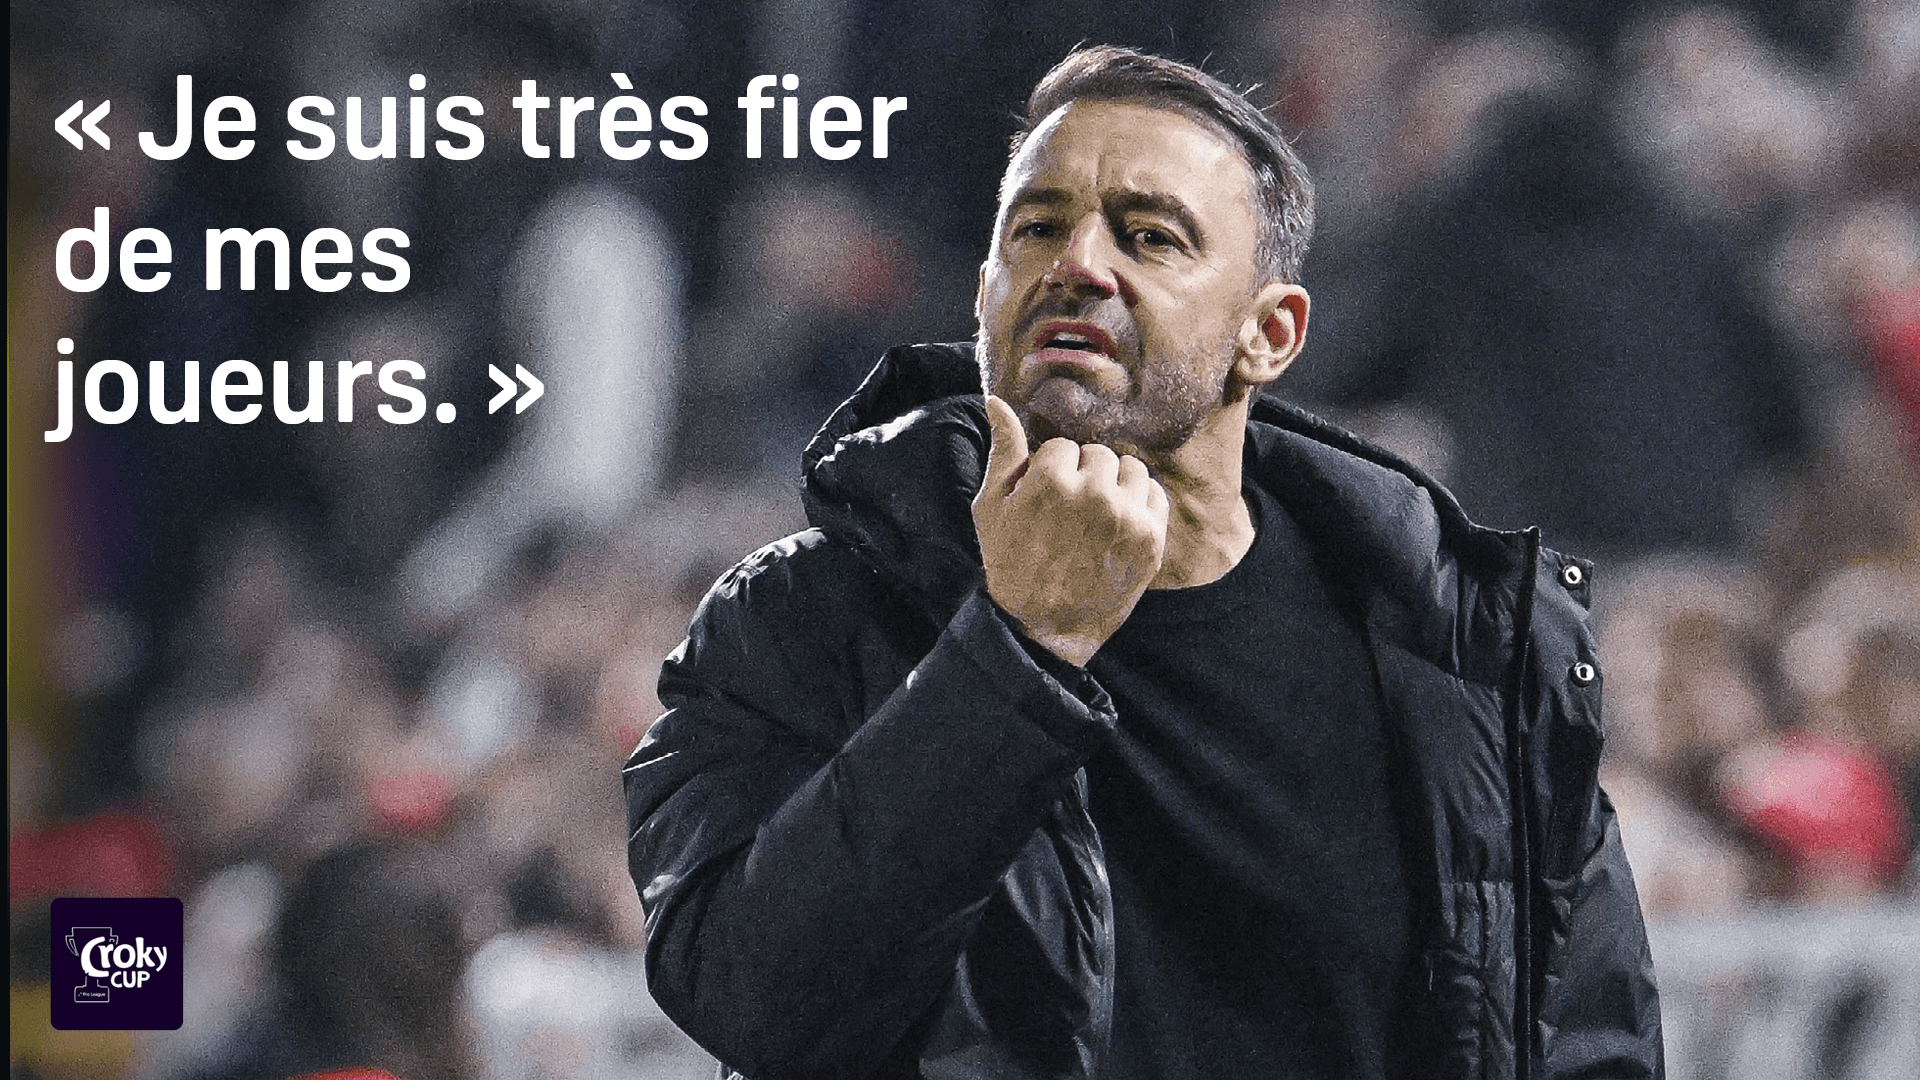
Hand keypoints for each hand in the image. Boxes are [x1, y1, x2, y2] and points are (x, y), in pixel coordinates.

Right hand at [971, 395, 1168, 665]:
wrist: (1044, 627)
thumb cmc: (1010, 564)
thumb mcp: (992, 507)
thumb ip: (1003, 449)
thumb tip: (996, 400)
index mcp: (1051, 481)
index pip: (1063, 448)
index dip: (1050, 473)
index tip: (1043, 501)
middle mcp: (1094, 494)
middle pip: (1098, 454)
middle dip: (1083, 475)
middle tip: (1068, 511)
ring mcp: (1127, 517)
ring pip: (1130, 469)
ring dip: (1114, 484)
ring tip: (1094, 514)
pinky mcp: (1151, 539)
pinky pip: (1154, 494)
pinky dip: (1138, 503)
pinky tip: (1116, 523)